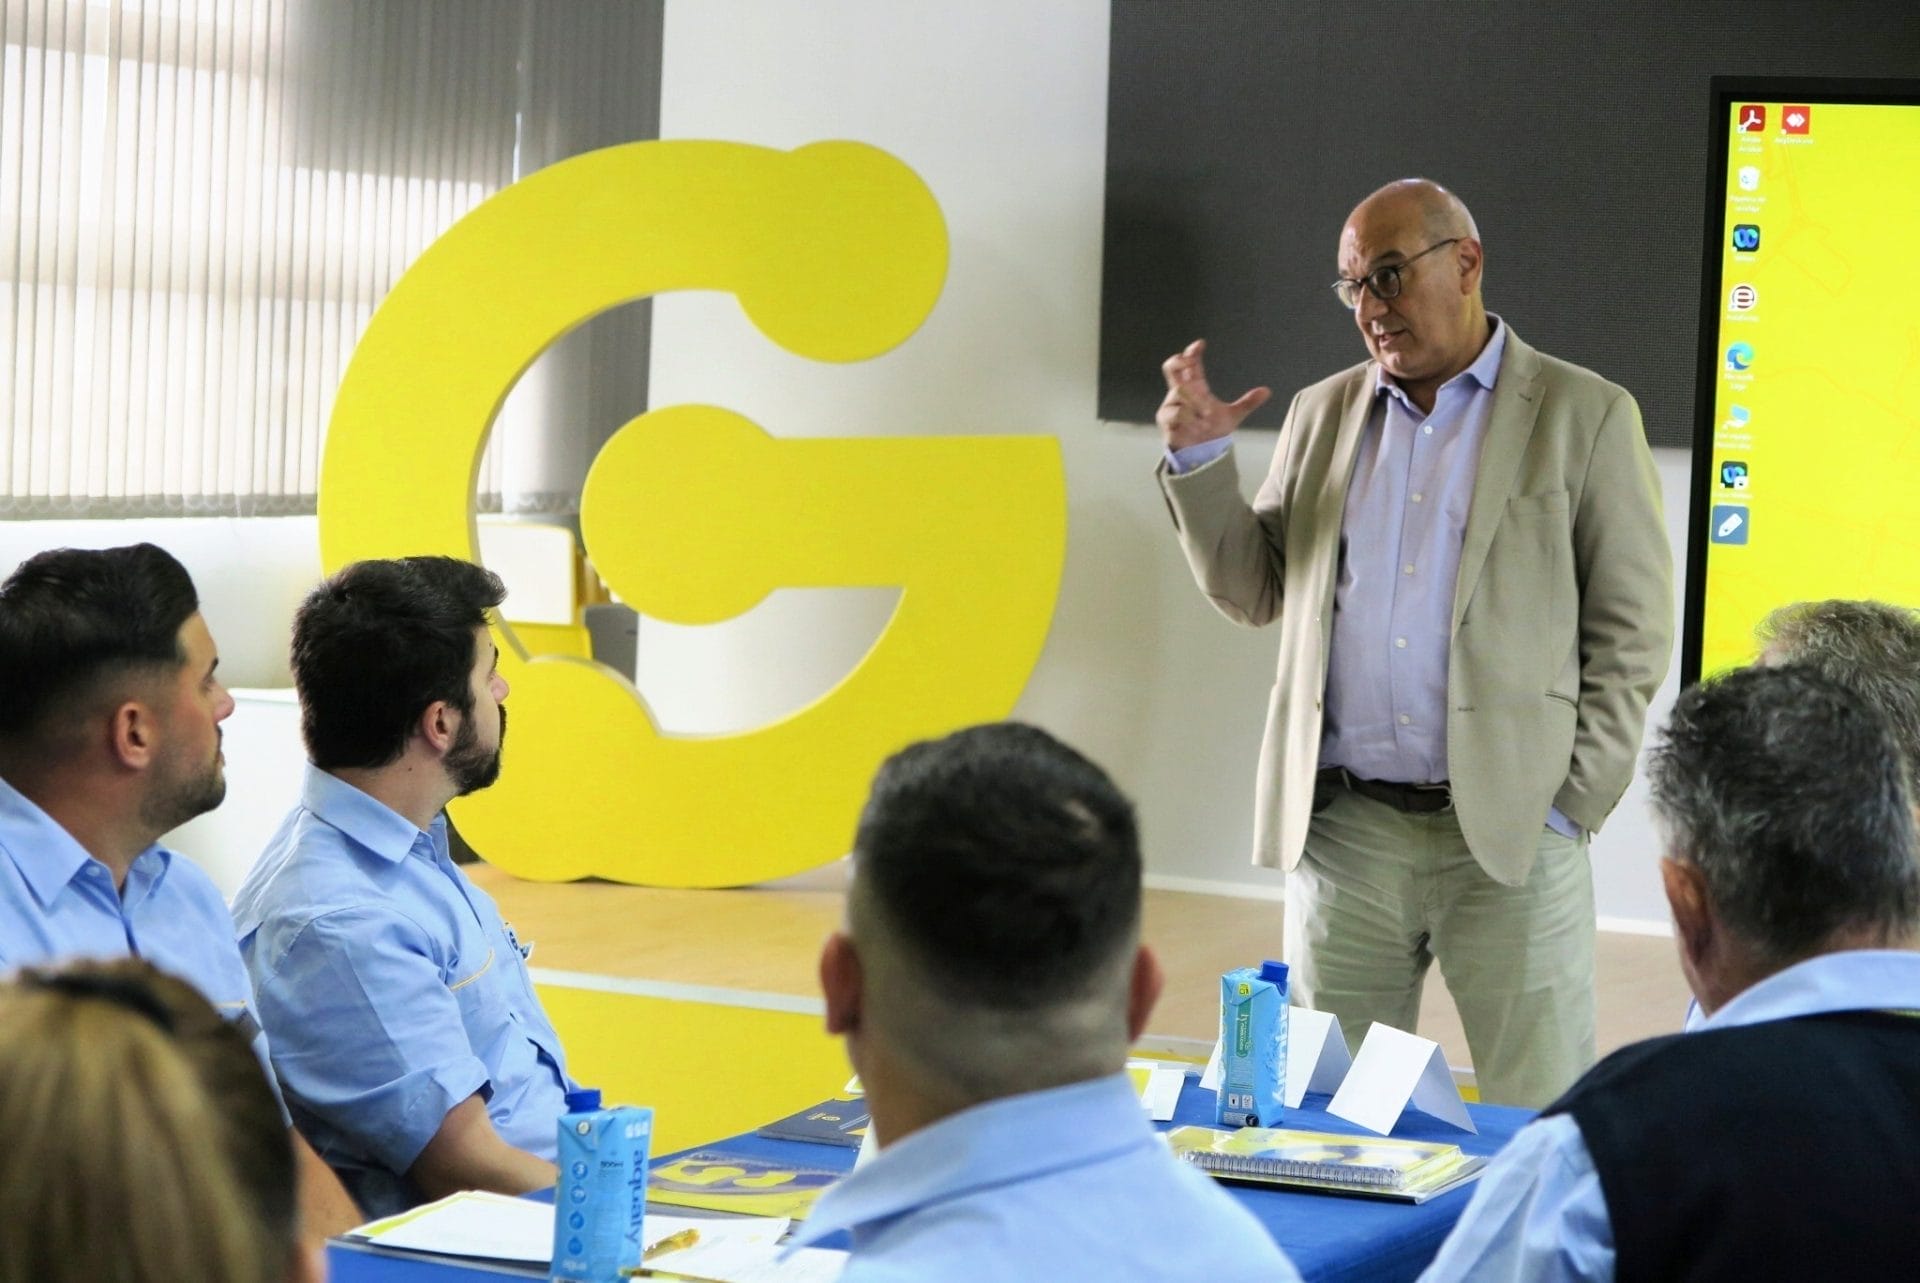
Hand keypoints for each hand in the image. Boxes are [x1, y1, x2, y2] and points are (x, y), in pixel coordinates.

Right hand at [1157, 339, 1271, 451]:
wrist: (1201, 451)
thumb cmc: (1212, 429)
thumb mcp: (1233, 416)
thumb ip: (1247, 403)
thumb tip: (1267, 391)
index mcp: (1196, 386)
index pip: (1191, 363)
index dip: (1192, 352)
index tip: (1200, 344)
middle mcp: (1181, 392)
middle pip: (1171, 367)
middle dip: (1178, 360)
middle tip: (1190, 361)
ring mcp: (1171, 404)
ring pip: (1180, 391)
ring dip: (1196, 402)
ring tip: (1207, 417)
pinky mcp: (1166, 418)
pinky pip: (1176, 411)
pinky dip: (1190, 417)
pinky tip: (1199, 425)